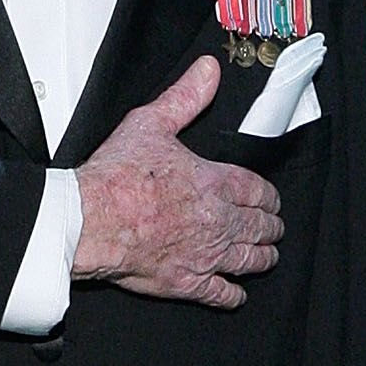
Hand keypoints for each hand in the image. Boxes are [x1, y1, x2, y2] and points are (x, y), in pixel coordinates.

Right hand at [73, 55, 282, 307]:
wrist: (91, 220)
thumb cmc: (117, 176)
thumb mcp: (152, 123)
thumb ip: (185, 97)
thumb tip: (209, 71)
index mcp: (215, 183)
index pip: (258, 191)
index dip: (269, 197)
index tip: (271, 201)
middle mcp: (218, 222)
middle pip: (259, 227)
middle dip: (270, 228)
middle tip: (274, 229)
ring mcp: (204, 255)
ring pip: (248, 260)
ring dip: (261, 258)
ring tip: (266, 257)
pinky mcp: (185, 282)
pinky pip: (220, 294)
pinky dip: (233, 294)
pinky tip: (238, 294)